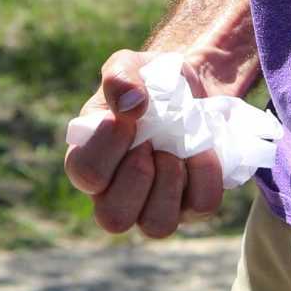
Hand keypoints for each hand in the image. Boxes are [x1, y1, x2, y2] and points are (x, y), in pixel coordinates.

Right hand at [63, 46, 224, 238]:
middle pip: (113, 218)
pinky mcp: (191, 207)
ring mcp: (154, 206)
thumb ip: (119, 77)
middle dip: (138, 175)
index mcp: (89, 159)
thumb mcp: (130, 65)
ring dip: (170, 182)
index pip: (85, 174)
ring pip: (157, 225)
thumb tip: (129, 105)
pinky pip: (201, 205)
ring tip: (174, 150)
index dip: (107, 147)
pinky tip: (200, 150)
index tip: (128, 119)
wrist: (193, 88)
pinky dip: (205, 173)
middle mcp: (115, 193)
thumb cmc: (149, 82)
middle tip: (150, 142)